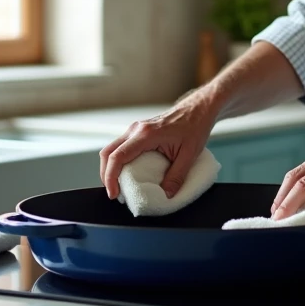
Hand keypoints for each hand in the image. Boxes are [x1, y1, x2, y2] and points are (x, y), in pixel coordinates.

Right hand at [98, 94, 218, 199]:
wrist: (198, 110)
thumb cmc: (195, 127)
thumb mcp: (189, 155)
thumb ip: (176, 177)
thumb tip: (166, 195)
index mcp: (146, 134)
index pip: (118, 156)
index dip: (111, 177)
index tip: (114, 194)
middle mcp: (136, 129)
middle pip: (108, 152)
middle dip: (106, 175)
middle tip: (115, 193)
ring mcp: (136, 129)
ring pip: (112, 149)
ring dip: (111, 168)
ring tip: (120, 186)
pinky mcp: (138, 131)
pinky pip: (121, 147)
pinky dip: (119, 161)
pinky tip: (127, 173)